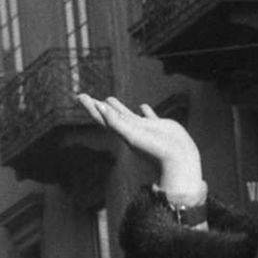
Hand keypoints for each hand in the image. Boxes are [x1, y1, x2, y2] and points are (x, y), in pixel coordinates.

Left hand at [77, 95, 205, 205]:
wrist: (178, 161)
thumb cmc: (154, 150)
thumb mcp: (131, 134)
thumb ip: (115, 121)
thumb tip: (99, 106)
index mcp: (122, 132)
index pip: (101, 117)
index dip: (90, 107)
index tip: (80, 96)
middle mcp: (130, 130)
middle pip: (110, 115)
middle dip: (98, 106)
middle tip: (86, 96)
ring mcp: (144, 129)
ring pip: (127, 115)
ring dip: (117, 107)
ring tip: (109, 99)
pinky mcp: (159, 127)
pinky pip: (148, 117)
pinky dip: (144, 111)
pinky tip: (143, 106)